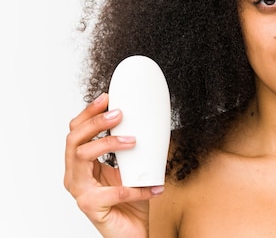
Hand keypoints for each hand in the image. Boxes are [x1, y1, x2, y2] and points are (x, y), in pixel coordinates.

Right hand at [64, 93, 162, 237]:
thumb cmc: (129, 202)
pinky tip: (155, 186)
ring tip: (132, 140)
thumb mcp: (130, 168)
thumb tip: (147, 121)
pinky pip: (116, 191)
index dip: (88, 113)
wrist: (130, 234)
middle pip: (74, 140)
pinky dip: (138, 187)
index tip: (106, 97)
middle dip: (95, 122)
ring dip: (108, 144)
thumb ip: (129, 148)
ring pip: (83, 157)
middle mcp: (75, 177)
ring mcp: (80, 193)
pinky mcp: (92, 207)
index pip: (75, 132)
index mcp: (80, 165)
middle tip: (118, 113)